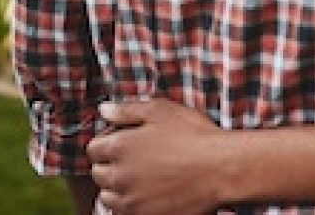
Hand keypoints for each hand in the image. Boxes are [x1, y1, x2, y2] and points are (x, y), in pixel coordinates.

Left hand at [88, 99, 228, 214]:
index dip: (105, 143)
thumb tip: (103, 109)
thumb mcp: (160, 110)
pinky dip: (131, 204)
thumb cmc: (194, 136)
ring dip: (117, 188)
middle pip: (98, 174)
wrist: (221, 169)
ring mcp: (132, 201)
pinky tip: (149, 192)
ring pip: (108, 197)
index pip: (93, 149)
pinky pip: (125, 213)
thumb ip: (126, 110)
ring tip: (140, 178)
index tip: (120, 141)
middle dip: (110, 165)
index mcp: (120, 147)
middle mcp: (120, 176)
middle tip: (132, 158)